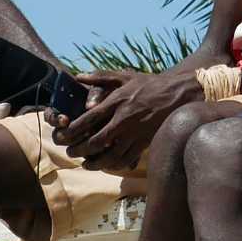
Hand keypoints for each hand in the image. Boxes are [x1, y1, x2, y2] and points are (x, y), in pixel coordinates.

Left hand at [54, 69, 191, 166]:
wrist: (178, 94)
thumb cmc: (149, 84)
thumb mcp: (124, 75)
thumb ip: (100, 77)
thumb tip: (77, 76)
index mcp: (116, 101)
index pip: (88, 119)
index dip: (72, 130)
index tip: (63, 135)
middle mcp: (124, 119)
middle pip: (96, 140)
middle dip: (79, 149)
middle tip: (70, 152)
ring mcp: (135, 133)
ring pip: (110, 155)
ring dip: (94, 162)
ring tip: (85, 163)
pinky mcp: (145, 142)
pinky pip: (126, 159)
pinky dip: (113, 165)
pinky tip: (106, 165)